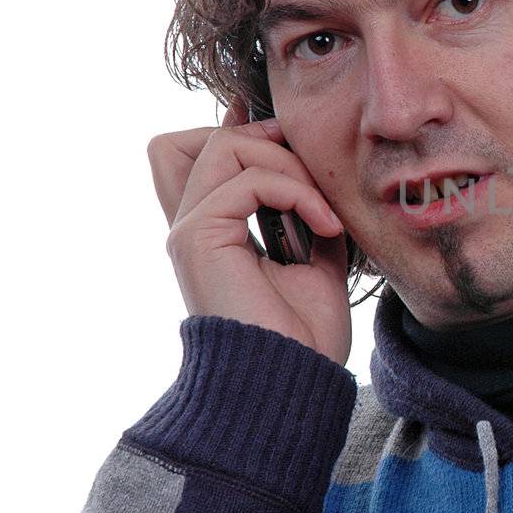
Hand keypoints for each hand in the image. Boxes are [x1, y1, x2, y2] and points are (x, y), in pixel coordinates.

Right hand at [147, 99, 354, 364]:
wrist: (291, 382)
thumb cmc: (302, 336)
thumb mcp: (313, 258)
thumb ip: (305, 211)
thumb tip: (315, 172)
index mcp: (211, 232)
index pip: (191, 154)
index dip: (235, 129)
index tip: (285, 135)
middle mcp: (190, 227)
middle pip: (201, 137)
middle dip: (269, 142)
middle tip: (314, 184)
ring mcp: (188, 230)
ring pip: (228, 148)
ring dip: (290, 168)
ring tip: (324, 211)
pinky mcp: (197, 237)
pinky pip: (247, 180)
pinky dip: (297, 193)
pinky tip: (324, 227)